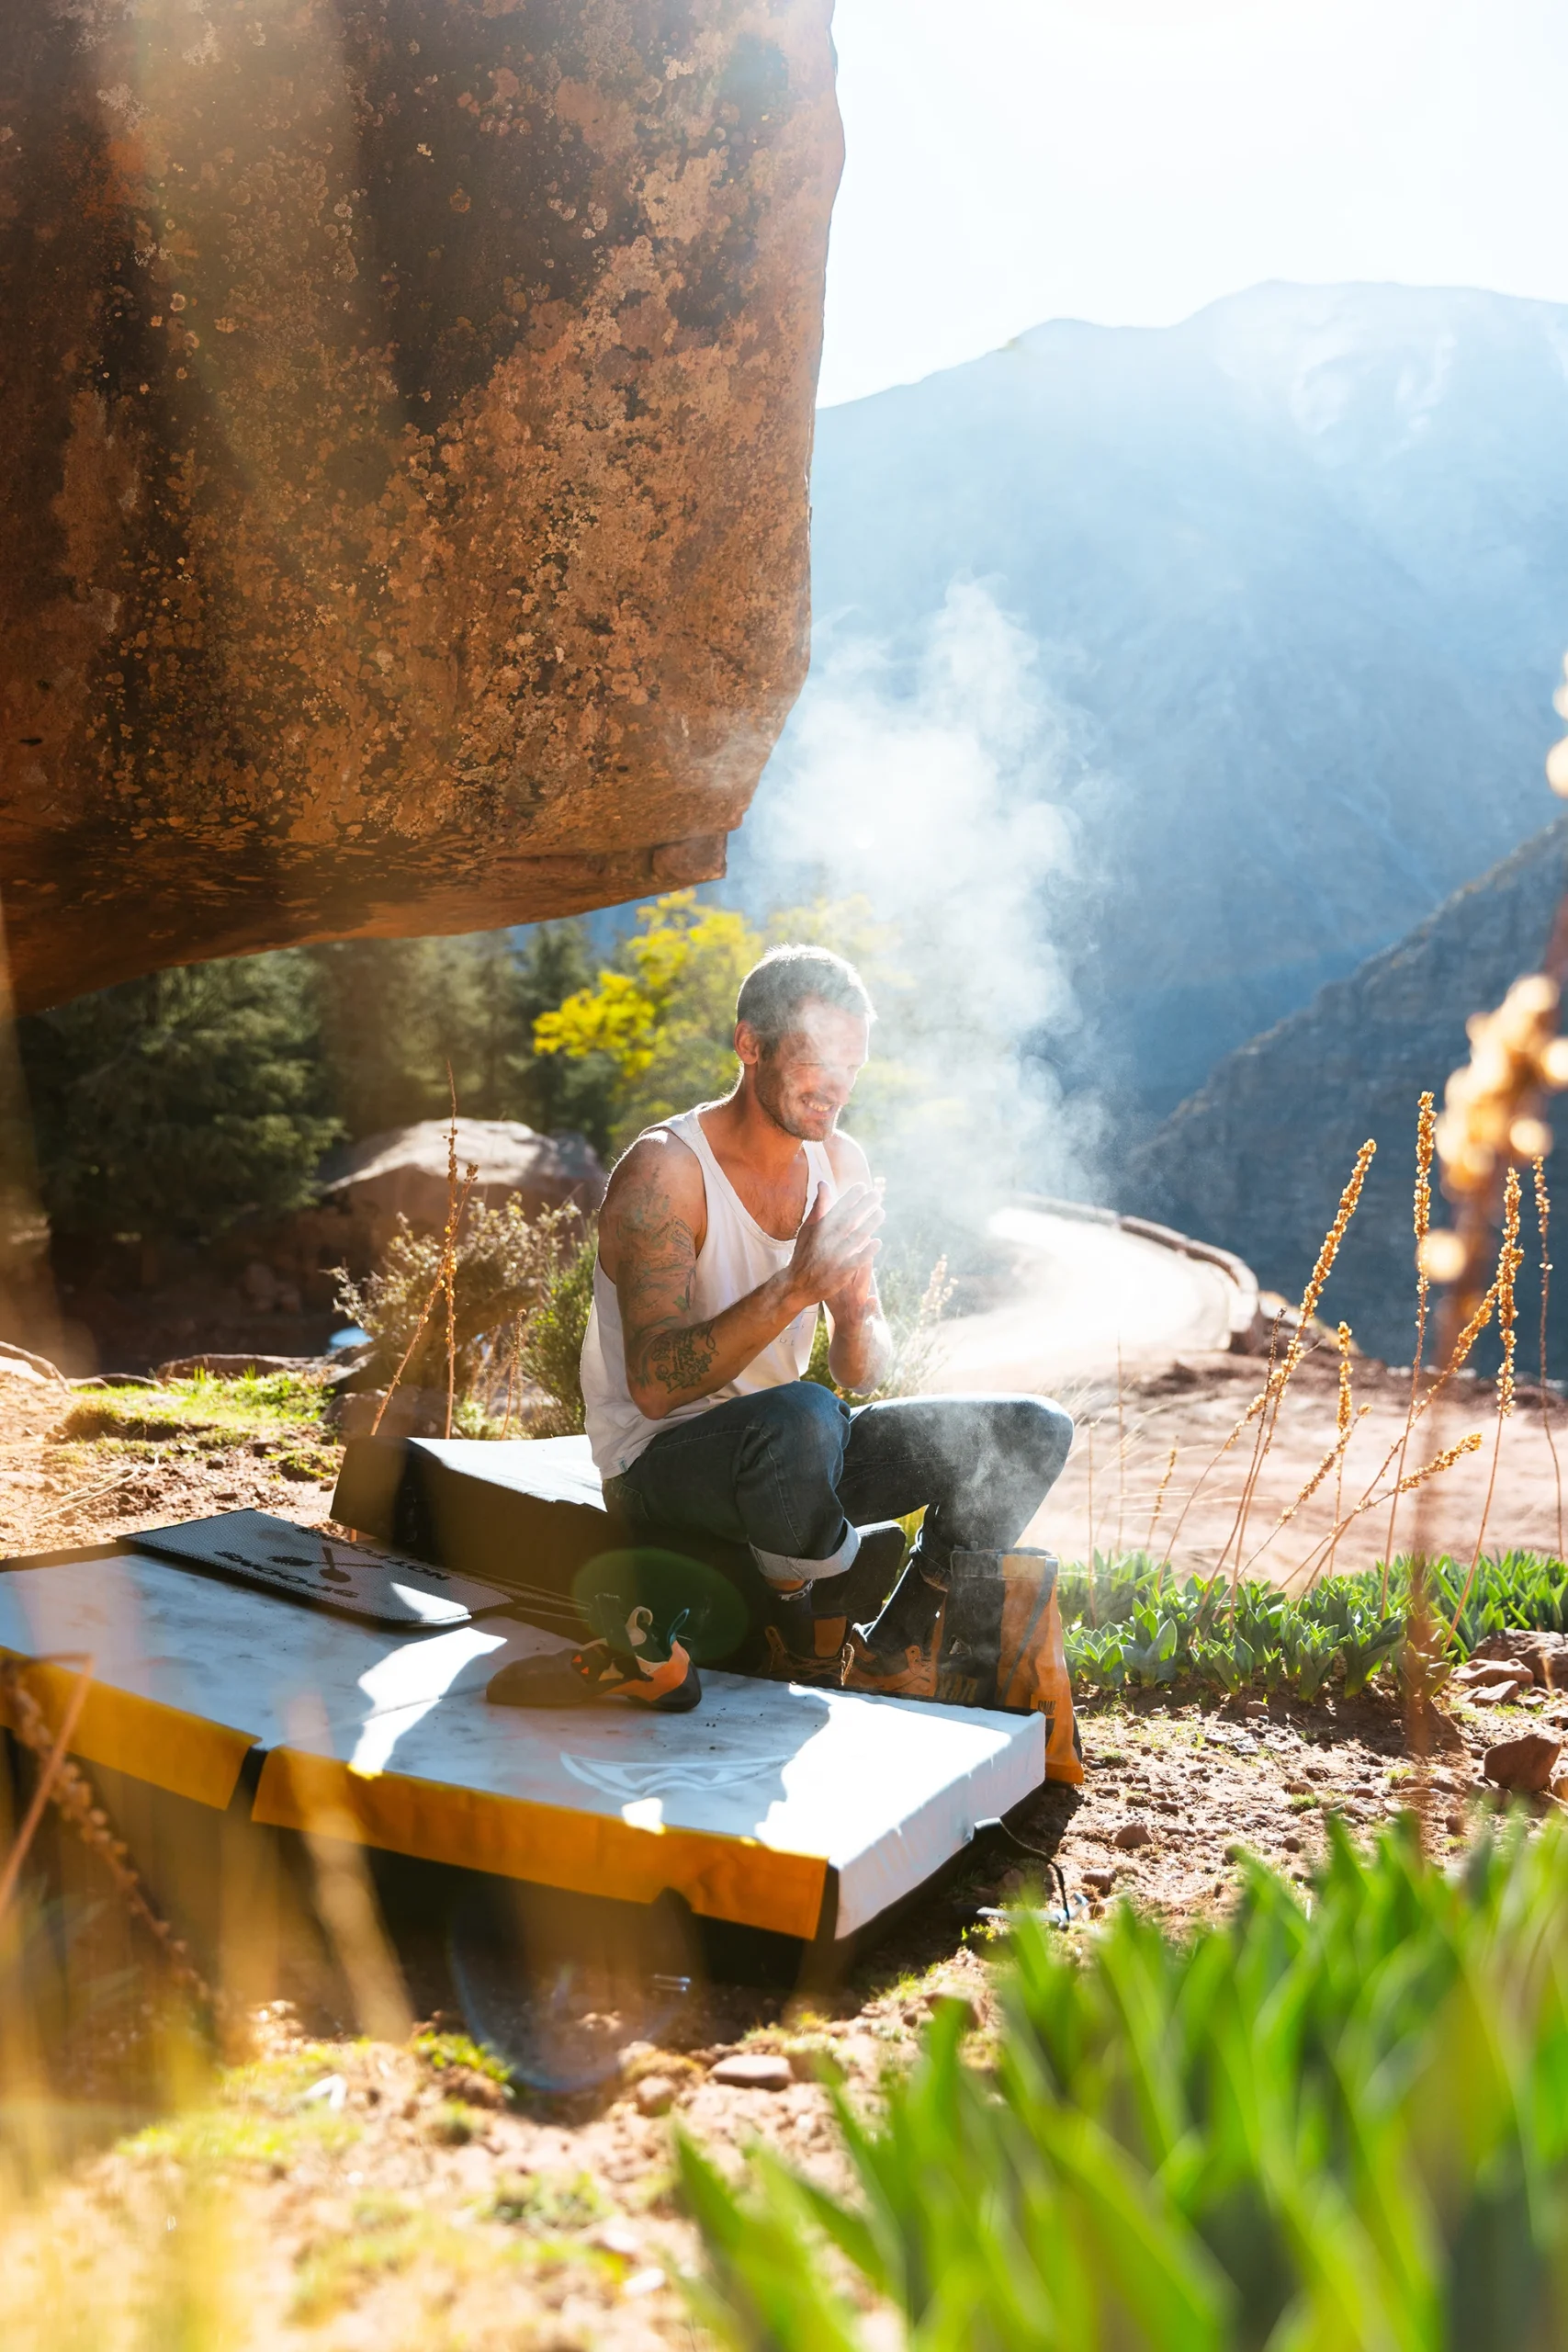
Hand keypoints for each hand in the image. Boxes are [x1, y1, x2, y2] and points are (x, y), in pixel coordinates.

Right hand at [785, 1181, 882, 1310]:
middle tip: (876, 1194)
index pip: (835, 1211)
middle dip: (862, 1207)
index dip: (849, 1198)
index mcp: (818, 1230)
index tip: (862, 1186)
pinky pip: (855, 1261)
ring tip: (881, 1212)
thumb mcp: (807, 1229)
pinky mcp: (840, 1274)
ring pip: (853, 1240)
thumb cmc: (804, 1253)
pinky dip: (866, 1252)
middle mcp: (825, 1242)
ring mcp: (833, 1258)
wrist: (796, 1285)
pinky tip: (877, 1242)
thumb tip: (824, 1183)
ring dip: (868, 1225)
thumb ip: (818, 1207)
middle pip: (846, 1222)